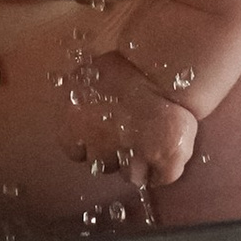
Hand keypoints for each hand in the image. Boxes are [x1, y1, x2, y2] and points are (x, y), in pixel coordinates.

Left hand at [71, 44, 198, 188]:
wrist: (162, 66)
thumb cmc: (123, 63)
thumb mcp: (89, 75)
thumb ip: (83, 98)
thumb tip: (87, 104)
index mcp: (73, 125)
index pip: (75, 150)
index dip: (90, 143)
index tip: (101, 133)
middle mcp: (98, 146)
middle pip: (102, 164)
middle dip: (113, 154)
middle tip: (127, 137)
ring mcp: (132, 157)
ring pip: (131, 175)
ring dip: (138, 164)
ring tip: (149, 146)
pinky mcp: (164, 161)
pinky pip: (161, 177)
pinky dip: (163, 172)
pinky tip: (167, 157)